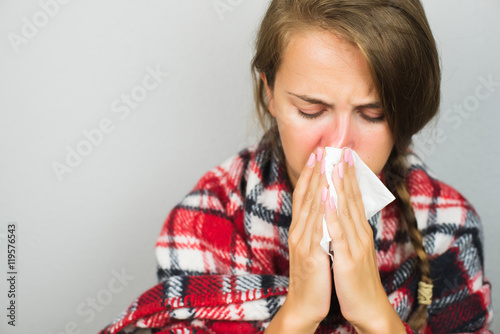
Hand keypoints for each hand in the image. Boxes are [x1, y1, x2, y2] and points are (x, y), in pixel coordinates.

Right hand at [266, 148, 331, 332]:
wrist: (305, 304)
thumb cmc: (313, 276)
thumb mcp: (314, 247)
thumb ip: (317, 228)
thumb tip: (325, 209)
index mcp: (302, 229)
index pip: (305, 196)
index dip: (311, 174)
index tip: (319, 154)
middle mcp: (299, 231)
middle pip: (306, 196)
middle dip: (314, 171)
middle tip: (321, 149)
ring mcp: (303, 242)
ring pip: (310, 207)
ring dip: (317, 183)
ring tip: (324, 163)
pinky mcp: (310, 254)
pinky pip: (316, 227)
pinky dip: (320, 208)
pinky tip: (326, 193)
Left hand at [323, 148, 405, 333]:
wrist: (369, 308)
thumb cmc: (357, 278)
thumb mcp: (353, 249)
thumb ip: (348, 230)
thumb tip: (342, 212)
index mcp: (359, 230)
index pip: (354, 197)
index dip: (348, 175)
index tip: (342, 154)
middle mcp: (360, 232)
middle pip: (352, 197)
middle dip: (345, 171)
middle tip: (340, 148)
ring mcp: (355, 244)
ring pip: (346, 209)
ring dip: (340, 185)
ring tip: (334, 163)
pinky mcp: (348, 257)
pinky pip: (339, 232)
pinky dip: (333, 213)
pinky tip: (328, 197)